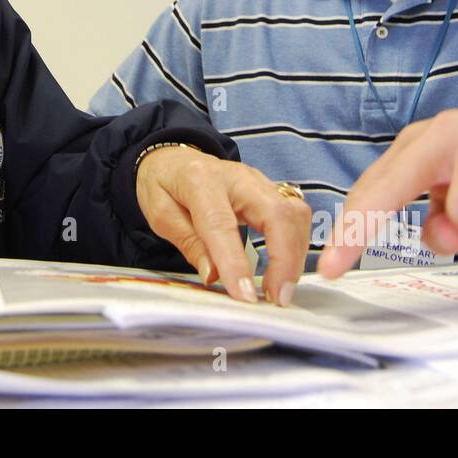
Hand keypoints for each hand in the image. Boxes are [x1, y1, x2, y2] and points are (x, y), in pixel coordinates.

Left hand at [136, 145, 310, 304]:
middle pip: (276, 214)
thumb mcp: (160, 214)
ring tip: (281, 291)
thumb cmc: (164, 185)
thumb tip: (214, 276)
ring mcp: (260, 180)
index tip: (244, 296)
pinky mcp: (272, 190)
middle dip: (285, 260)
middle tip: (278, 298)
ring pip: (294, 214)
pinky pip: (295, 216)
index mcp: (200, 179)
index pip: (222, 224)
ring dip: (295, 256)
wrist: (173, 159)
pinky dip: (297, 246)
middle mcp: (238, 176)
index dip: (235, 262)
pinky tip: (286, 270)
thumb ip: (189, 242)